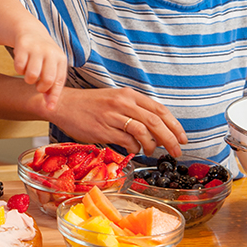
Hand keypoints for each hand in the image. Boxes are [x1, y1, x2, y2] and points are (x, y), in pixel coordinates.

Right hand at [10, 31, 67, 109]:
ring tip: (29, 74)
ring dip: (28, 79)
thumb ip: (52, 84)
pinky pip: (19, 67)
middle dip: (40, 88)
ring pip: (32, 75)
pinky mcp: (23, 46)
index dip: (54, 96)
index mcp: (60, 58)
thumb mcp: (52, 65)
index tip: (49, 108)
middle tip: (37, 85)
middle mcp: (50, 52)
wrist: (30, 30)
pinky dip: (19, 70)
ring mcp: (36, 48)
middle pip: (47, 80)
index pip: (59, 81)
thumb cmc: (43, 54)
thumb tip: (50, 106)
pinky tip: (22, 64)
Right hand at [48, 86, 186, 156]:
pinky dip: (135, 147)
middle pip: (155, 121)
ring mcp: (112, 116)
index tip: (182, 138)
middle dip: (170, 139)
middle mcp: (122, 103)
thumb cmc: (90, 105)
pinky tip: (133, 149)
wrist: (64, 104)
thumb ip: (135, 111)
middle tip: (176, 151)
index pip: (159, 109)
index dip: (174, 125)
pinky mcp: (103, 129)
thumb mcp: (115, 100)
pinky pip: (127, 141)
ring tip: (151, 151)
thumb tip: (157, 131)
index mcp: (128, 94)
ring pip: (143, 132)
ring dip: (152, 145)